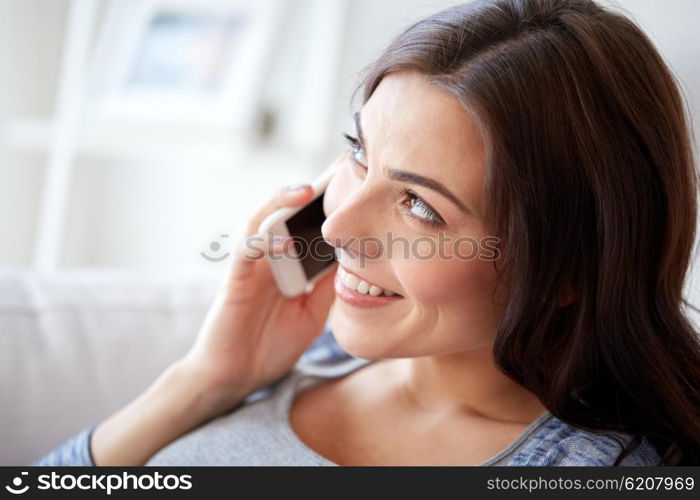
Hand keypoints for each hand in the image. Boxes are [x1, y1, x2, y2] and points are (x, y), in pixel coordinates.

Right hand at [178, 160, 340, 410]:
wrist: (236, 377)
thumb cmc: (272, 344)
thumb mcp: (313, 312)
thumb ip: (328, 284)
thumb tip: (357, 258)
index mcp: (289, 263)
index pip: (309, 223)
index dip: (329, 201)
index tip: (357, 179)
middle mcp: (269, 257)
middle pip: (287, 212)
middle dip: (312, 188)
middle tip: (338, 166)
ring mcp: (251, 266)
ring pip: (262, 222)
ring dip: (282, 203)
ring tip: (308, 189)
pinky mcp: (234, 281)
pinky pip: (244, 254)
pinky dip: (261, 242)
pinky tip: (280, 238)